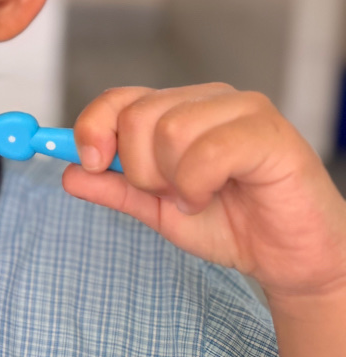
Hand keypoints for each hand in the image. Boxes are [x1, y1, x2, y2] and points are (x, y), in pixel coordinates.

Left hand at [62, 83, 345, 302]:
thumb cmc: (230, 224)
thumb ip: (113, 188)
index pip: (118, 98)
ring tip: (196, 197)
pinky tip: (213, 197)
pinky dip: (198, 184)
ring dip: (172, 180)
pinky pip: (208, 150)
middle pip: (136, 115)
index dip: (92, 128)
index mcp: (177, 108)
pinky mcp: (268, 133)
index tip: (89, 163)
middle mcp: (206, 99)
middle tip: (168, 194)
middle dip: (138, 168)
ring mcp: (240, 110)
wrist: (289, 258)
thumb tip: (66, 173)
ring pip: (168, 129)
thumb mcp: (155, 210)